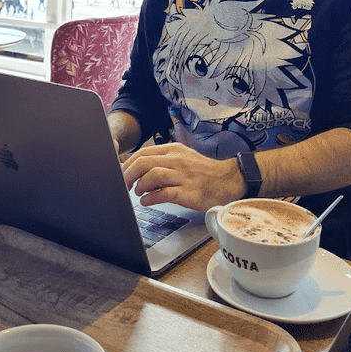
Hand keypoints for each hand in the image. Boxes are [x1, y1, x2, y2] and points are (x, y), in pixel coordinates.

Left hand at [121, 143, 244, 211]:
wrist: (227, 180)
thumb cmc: (201, 171)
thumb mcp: (182, 157)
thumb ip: (163, 160)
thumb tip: (138, 169)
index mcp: (174, 150)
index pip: (143, 152)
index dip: (128, 164)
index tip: (123, 174)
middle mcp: (177, 160)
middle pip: (144, 163)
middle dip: (129, 175)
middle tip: (125, 185)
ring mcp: (183, 176)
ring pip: (153, 176)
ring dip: (140, 186)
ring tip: (138, 193)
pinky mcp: (188, 192)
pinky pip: (164, 194)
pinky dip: (151, 198)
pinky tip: (147, 201)